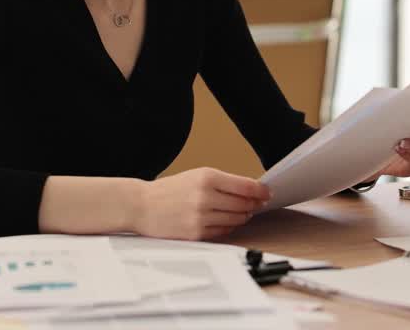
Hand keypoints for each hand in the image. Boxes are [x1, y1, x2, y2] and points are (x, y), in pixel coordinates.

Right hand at [132, 168, 270, 240]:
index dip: (261, 191)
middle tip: (255, 203)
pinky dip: (229, 226)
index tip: (268, 193)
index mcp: (207, 177)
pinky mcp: (197, 233)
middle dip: (253, 204)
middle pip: (244, 204)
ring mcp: (201, 217)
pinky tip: (224, 220)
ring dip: (242, 216)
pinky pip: (224, 232)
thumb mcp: (196, 176)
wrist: (142, 206)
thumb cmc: (170, 190)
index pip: (246, 186)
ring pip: (237, 219)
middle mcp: (205, 197)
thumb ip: (223, 182)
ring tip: (239, 211)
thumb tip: (252, 191)